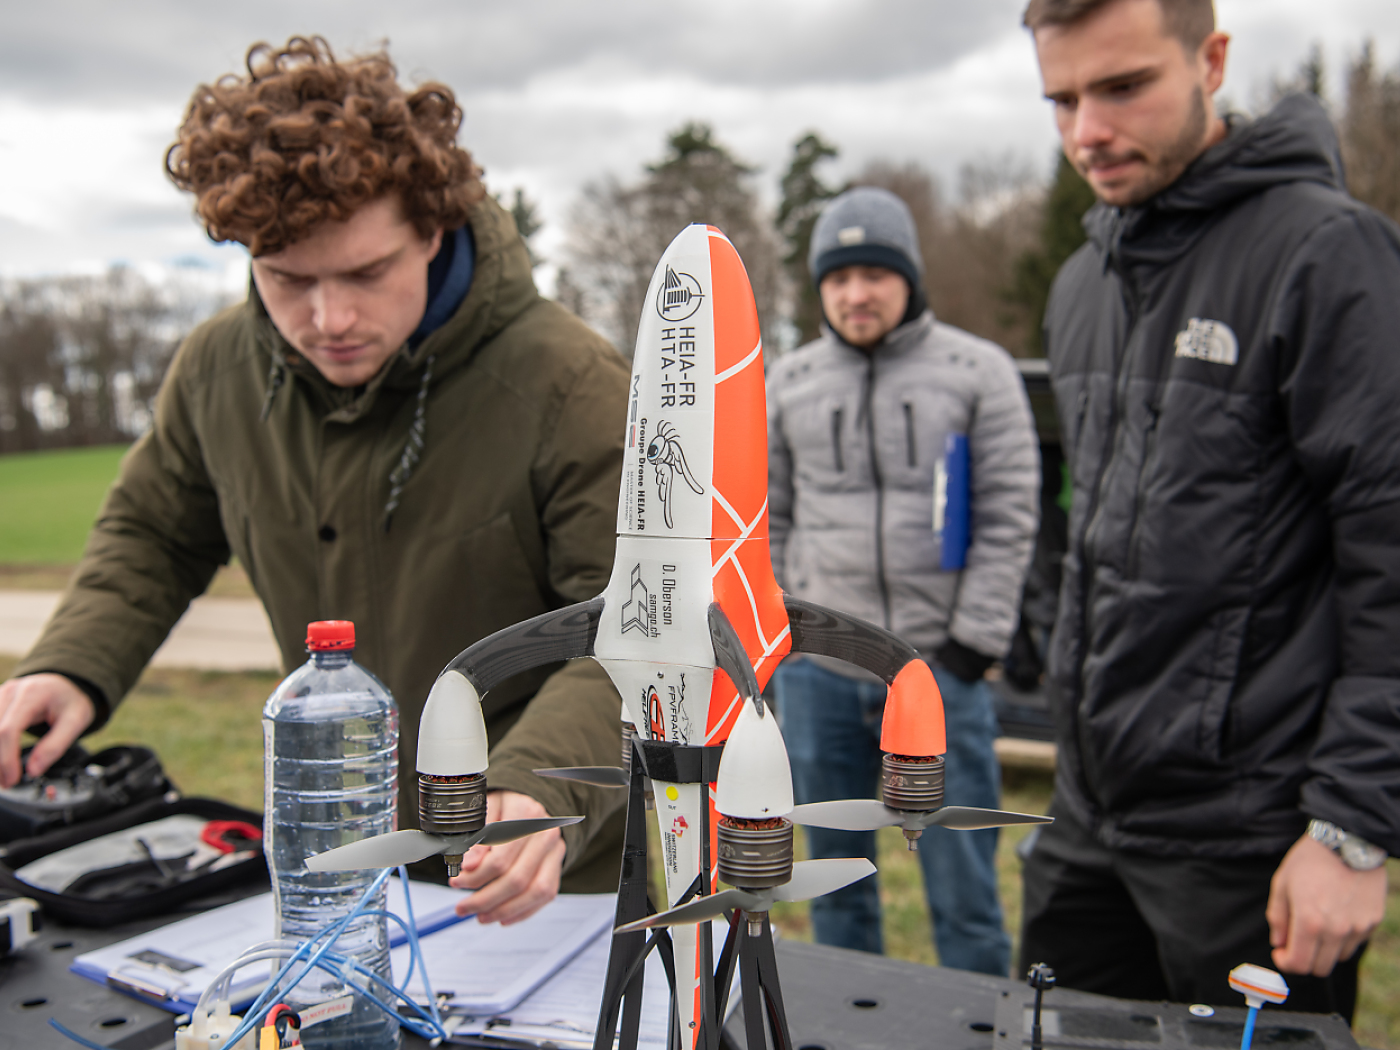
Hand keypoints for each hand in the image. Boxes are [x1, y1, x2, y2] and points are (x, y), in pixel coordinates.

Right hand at [0, 674, 95, 787]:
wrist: (66, 684)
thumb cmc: (71, 700)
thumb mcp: (76, 720)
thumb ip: (55, 746)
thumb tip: (33, 770)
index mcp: (31, 694)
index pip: (8, 730)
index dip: (6, 759)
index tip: (12, 779)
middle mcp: (10, 692)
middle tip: (7, 782)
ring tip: (3, 775)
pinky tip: (0, 760)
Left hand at [450, 790, 565, 925]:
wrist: (528, 802)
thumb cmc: (504, 806)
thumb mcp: (485, 810)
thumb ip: (476, 836)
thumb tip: (468, 865)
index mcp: (526, 814)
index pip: (501, 857)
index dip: (476, 876)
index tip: (457, 881)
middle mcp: (545, 833)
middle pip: (517, 878)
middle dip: (485, 899)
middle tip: (463, 907)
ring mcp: (555, 850)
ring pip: (534, 891)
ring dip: (504, 910)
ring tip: (481, 916)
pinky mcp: (557, 865)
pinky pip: (546, 895)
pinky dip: (523, 911)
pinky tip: (503, 916)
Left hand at [1266, 832, 1386, 975]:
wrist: (1348, 842)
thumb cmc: (1310, 860)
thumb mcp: (1282, 883)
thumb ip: (1277, 917)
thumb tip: (1278, 944)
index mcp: (1309, 921)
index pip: (1298, 964)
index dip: (1285, 962)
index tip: (1280, 952)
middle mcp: (1336, 930)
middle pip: (1319, 968)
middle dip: (1303, 959)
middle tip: (1296, 942)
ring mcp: (1357, 928)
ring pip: (1338, 958)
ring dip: (1324, 950)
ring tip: (1317, 925)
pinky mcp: (1372, 923)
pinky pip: (1354, 943)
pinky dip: (1342, 939)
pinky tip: (1335, 917)